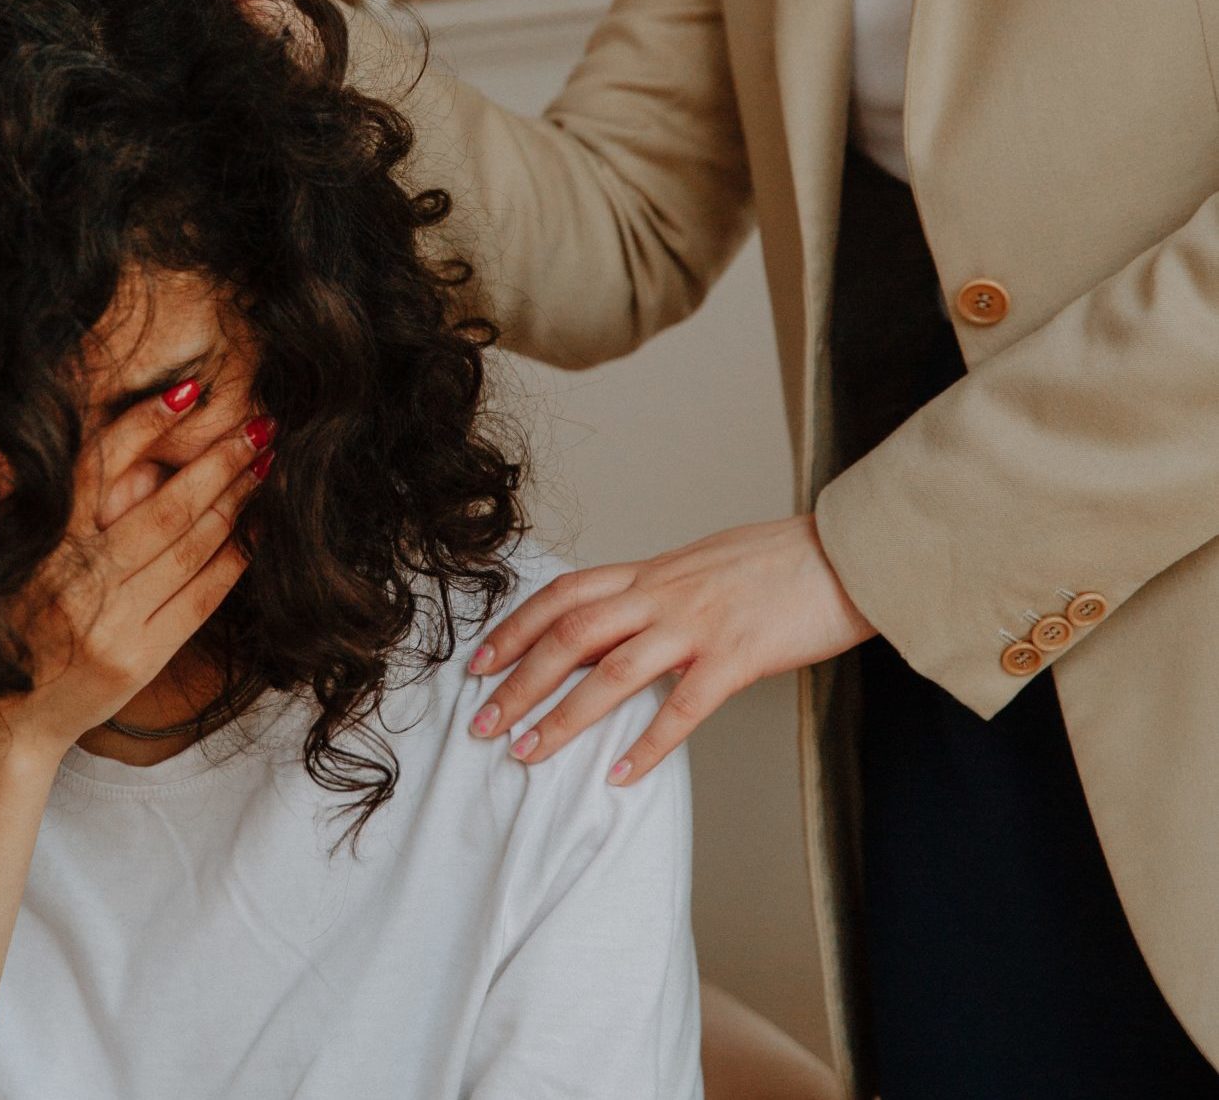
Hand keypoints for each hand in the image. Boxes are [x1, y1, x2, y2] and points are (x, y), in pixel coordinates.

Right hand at [0, 381, 275, 770]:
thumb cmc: (6, 624)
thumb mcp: (10, 554)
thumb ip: (55, 502)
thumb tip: (116, 444)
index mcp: (37, 545)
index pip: (98, 468)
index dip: (145, 425)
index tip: (188, 389)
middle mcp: (73, 583)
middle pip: (164, 509)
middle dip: (218, 462)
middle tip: (259, 425)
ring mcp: (110, 626)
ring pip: (189, 550)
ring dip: (235, 503)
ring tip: (264, 466)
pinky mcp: (138, 660)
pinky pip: (198, 599)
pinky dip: (232, 561)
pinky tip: (256, 531)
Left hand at [468, 515, 875, 785]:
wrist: (850, 552)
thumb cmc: (781, 561)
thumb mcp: (704, 563)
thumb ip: (660, 591)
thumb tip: (625, 616)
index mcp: (653, 572)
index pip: (564, 595)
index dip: (515, 627)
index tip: (479, 662)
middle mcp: (664, 594)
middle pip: (570, 634)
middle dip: (519, 680)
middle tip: (482, 721)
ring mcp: (699, 625)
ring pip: (612, 672)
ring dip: (563, 718)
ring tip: (528, 754)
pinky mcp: (739, 657)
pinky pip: (683, 708)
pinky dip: (647, 746)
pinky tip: (619, 777)